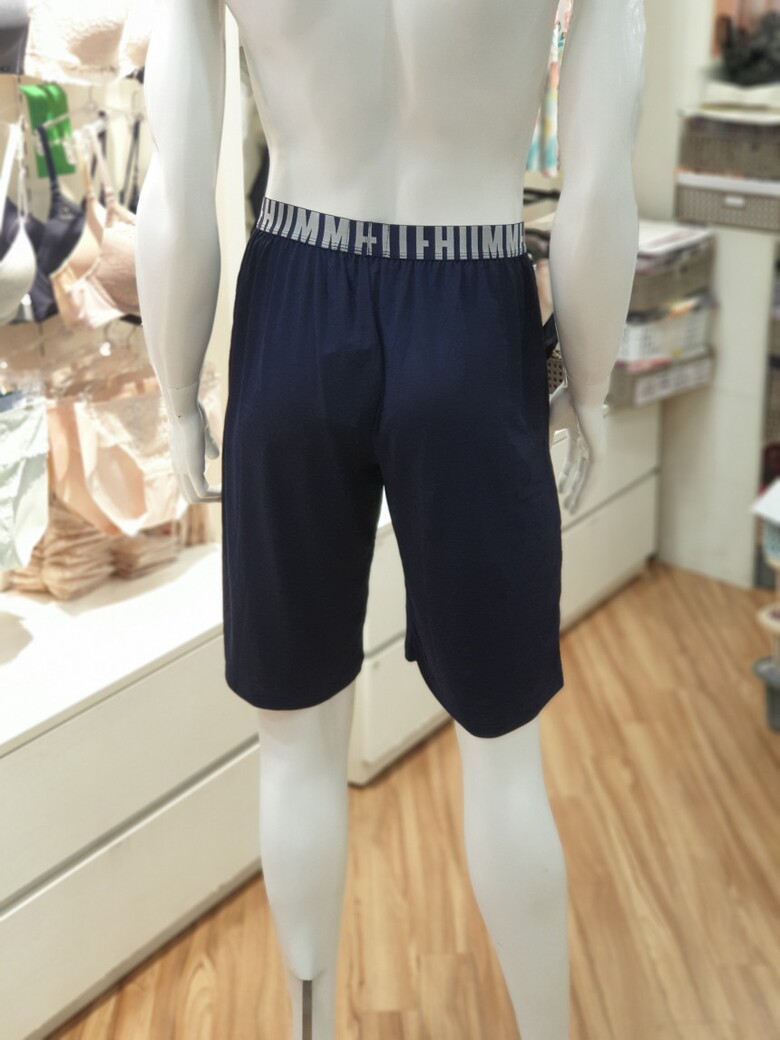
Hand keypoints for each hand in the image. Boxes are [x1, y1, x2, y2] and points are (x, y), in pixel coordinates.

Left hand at [165, 398, 221, 503]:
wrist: (183, 408)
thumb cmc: (192, 414)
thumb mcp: (201, 433)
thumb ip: (207, 445)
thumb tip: (214, 457)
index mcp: (179, 461)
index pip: (187, 485)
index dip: (203, 490)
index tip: (220, 489)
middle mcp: (178, 468)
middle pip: (189, 495)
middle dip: (208, 499)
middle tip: (226, 496)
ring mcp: (183, 470)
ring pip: (195, 497)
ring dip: (213, 499)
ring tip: (228, 496)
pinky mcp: (191, 469)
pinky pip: (202, 491)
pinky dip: (216, 495)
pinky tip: (227, 492)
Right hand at [548, 383, 606, 515]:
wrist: (581, 390)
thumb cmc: (566, 400)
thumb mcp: (550, 424)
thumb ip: (545, 439)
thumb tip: (533, 455)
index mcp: (578, 434)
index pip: (572, 459)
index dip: (566, 475)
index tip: (559, 489)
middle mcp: (588, 443)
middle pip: (581, 472)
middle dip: (574, 488)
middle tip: (568, 506)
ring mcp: (595, 448)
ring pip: (588, 478)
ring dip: (580, 494)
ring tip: (573, 509)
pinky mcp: (598, 451)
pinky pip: (592, 476)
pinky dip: (585, 490)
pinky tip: (579, 502)